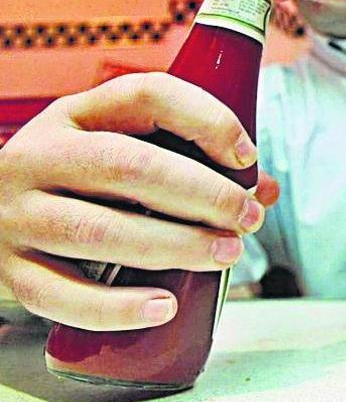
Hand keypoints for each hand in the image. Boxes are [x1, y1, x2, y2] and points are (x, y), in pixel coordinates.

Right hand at [0, 73, 278, 330]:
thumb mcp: (116, 148)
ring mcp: (17, 215)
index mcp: (74, 114)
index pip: (145, 95)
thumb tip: (265, 192)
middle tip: (246, 217)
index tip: (246, 156)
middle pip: (127, 166)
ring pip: (100, 231)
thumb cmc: (72, 181)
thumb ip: (189, 162)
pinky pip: (61, 295)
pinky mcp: (10, 271)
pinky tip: (164, 306)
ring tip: (225, 253)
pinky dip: (117, 307)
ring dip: (174, 245)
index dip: (205, 119)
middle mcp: (39, 157)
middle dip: (201, 193)